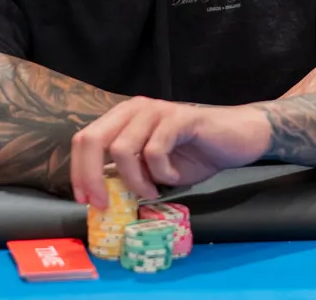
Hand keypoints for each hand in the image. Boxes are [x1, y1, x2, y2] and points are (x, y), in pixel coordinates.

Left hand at [70, 98, 270, 208]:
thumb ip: (128, 174)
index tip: (86, 200)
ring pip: (122, 148)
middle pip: (93, 139)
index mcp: (123, 118)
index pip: (84, 139)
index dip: (78, 170)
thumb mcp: (153, 169)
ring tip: (153, 191)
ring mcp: (156, 111)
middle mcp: (134, 109)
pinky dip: (161, 173)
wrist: (238, 138)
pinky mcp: (179, 118)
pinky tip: (174, 177)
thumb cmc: (194, 154)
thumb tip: (101, 197)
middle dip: (91, 176)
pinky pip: (155, 150)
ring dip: (134, 180)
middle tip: (106, 204)